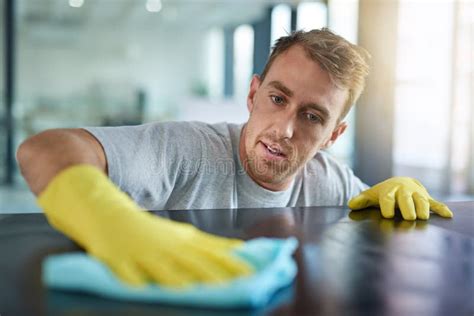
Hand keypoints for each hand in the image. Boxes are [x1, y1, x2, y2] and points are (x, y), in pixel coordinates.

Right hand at [38, 165, 251, 286]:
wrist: (104, 209)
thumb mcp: (180, 234)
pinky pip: (128, 274)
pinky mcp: (117, 259)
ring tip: (200, 291)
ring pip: (165, 269)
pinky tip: (145, 291)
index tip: (254, 272)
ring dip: (184, 280)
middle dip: (218, 274)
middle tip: (241, 283)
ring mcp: (141, 253)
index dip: (232, 263)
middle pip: (195, 261)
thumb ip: (206, 245)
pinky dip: (138, 282)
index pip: (211, 252)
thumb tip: (238, 251)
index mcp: (180, 240)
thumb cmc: (145, 228)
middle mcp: (165, 246)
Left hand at [348, 177, 452, 219]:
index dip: (388, 206)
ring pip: (421, 200)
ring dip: (423, 208)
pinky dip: (441, 208)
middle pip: (406, 199)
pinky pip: (435, 203)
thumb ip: (361, 200)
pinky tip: (448, 215)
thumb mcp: (372, 195)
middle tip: (409, 218)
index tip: (388, 215)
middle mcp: (403, 191)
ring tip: (423, 218)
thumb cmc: (383, 193)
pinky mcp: (427, 198)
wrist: (399, 182)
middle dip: (408, 208)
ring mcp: (416, 194)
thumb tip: (351, 204)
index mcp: (389, 191)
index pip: (387, 198)